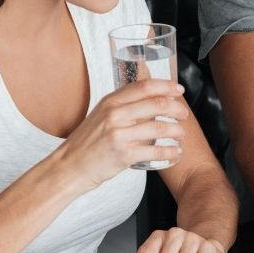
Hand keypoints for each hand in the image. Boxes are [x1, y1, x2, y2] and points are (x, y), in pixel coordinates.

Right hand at [54, 79, 187, 188]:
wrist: (70, 166)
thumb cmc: (88, 142)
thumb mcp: (101, 115)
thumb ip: (123, 106)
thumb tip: (153, 99)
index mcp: (110, 101)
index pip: (144, 86)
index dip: (166, 86)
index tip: (179, 89)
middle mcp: (115, 114)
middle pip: (157, 104)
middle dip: (176, 109)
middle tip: (183, 114)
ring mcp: (119, 135)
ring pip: (160, 128)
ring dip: (176, 131)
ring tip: (181, 134)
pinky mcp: (124, 155)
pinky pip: (155, 151)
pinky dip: (170, 152)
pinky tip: (175, 152)